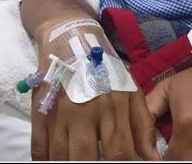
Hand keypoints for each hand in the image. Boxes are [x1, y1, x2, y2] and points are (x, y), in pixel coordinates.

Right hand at [30, 45, 159, 160]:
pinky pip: (39, 149)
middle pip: (86, 158)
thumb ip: (143, 127)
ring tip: (80, 161)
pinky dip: (46, 160)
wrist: (71, 39)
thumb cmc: (107, 71)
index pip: (120, 152)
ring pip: (60, 157)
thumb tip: (152, 160)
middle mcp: (85, 111)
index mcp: (113, 106)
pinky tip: (57, 160)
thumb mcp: (132, 92)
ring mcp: (59, 113)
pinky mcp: (39, 113)